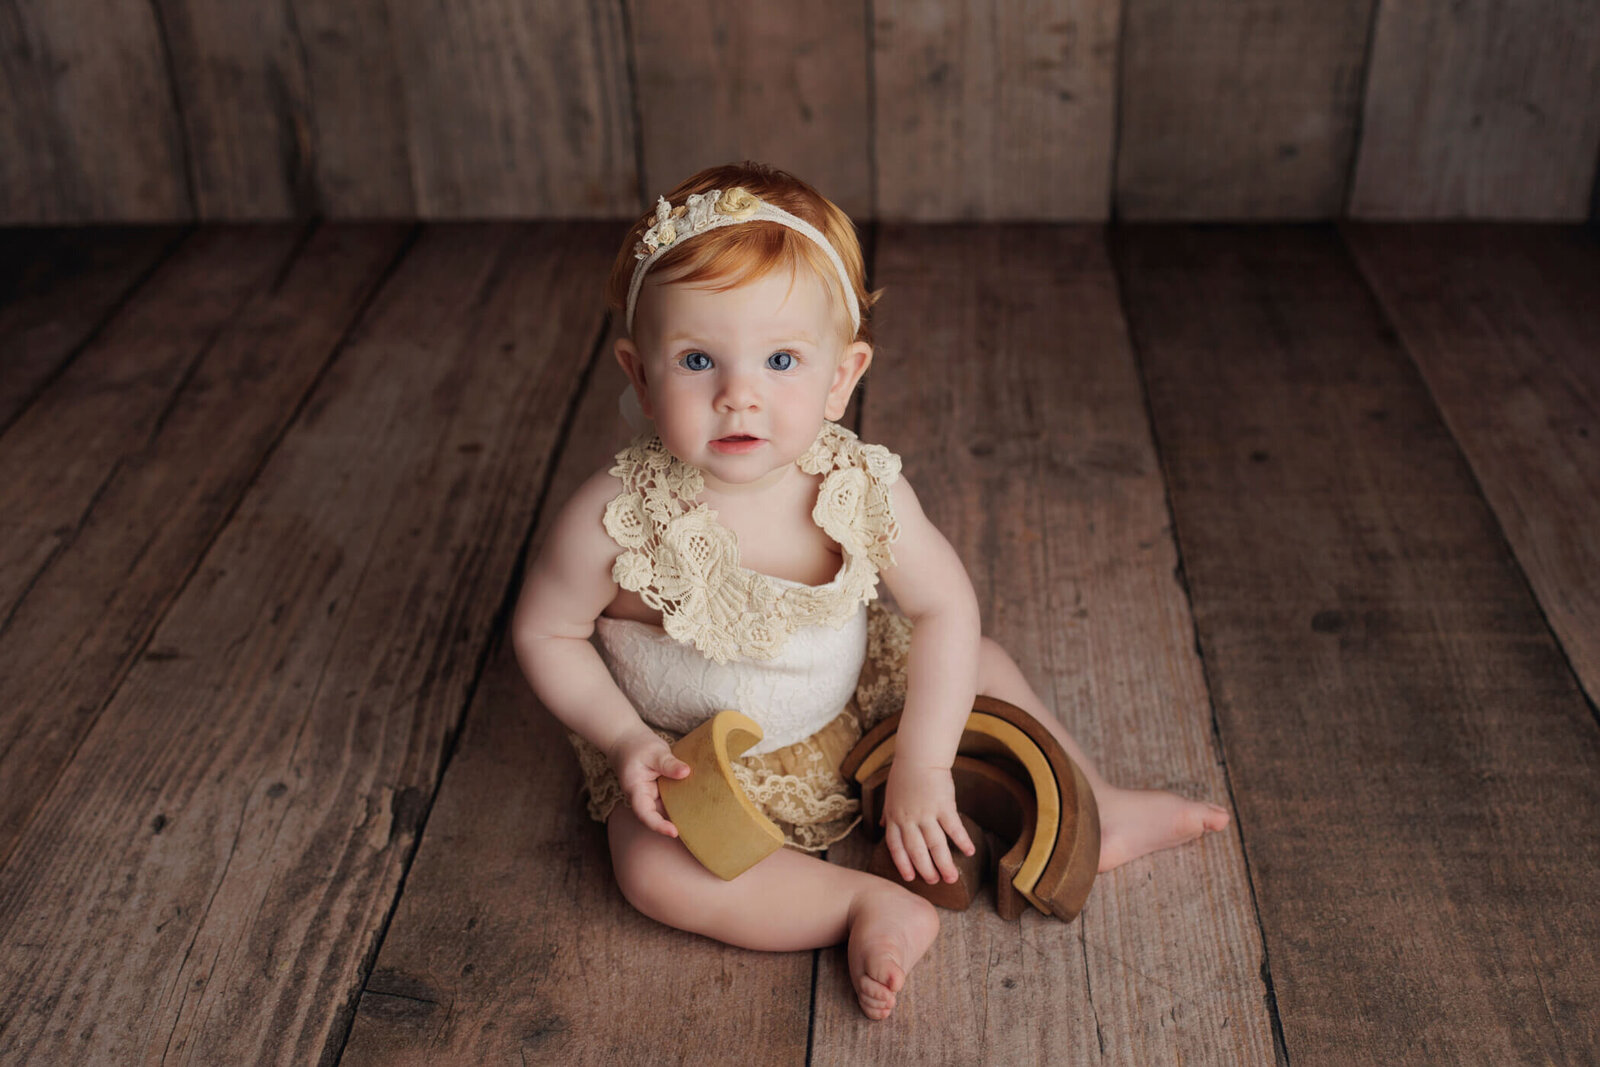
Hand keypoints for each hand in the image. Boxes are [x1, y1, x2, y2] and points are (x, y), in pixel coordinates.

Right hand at [608, 727, 690, 837]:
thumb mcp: (653, 751)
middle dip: (675, 824)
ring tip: (702, 818)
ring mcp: (652, 795)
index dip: (658, 825)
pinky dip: (683, 802)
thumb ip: (668, 763)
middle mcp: (643, 797)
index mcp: (635, 790)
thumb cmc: (637, 746)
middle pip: (658, 816)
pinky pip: (672, 800)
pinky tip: (699, 803)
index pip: (644, 813)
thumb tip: (686, 772)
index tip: (674, 832)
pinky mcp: (661, 791)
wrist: (628, 741)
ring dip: (681, 813)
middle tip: (697, 829)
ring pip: (667, 809)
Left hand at [880, 763, 975, 883]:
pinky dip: (962, 841)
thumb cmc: (904, 775)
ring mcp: (926, 814)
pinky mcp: (944, 806)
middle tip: (934, 882)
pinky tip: (970, 852)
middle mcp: (909, 820)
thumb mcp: (890, 796)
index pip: (896, 847)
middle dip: (926, 870)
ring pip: (935, 845)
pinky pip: (954, 828)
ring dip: (944, 863)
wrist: (919, 757)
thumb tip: (884, 827)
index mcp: (895, 818)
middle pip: (917, 851)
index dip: (903, 864)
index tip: (910, 877)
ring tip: (952, 878)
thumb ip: (888, 814)